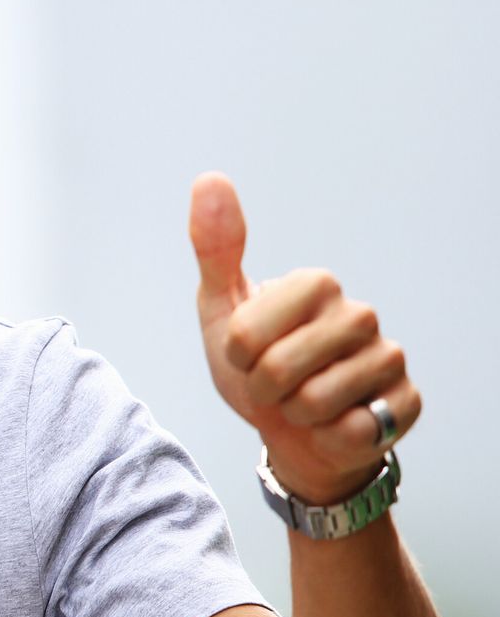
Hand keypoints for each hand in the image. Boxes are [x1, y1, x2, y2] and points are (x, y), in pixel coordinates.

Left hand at [188, 171, 420, 504]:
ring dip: (295, 415)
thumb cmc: (256, 365)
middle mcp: (360, 314)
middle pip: (277, 370)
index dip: (237, 355)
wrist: (292, 431)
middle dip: (263, 389)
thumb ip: (215, 248)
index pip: (246, 333)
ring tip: (303, 402)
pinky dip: (329, 437)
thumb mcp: (221, 308)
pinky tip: (337, 422)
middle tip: (275, 384)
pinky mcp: (407, 403)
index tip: (248, 352)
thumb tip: (210, 179)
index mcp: (315, 284)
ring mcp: (388, 358)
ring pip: (313, 404)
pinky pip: (350, 431)